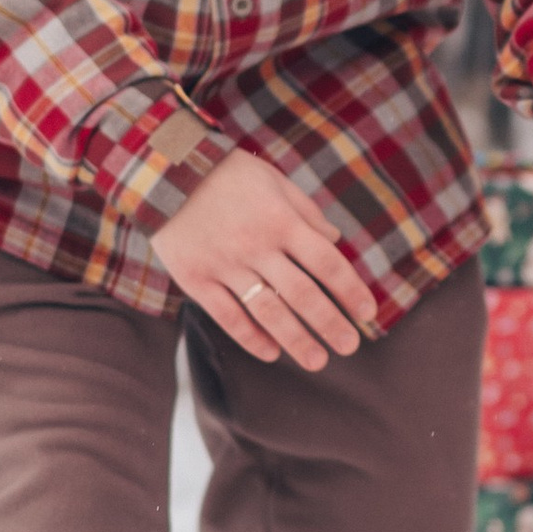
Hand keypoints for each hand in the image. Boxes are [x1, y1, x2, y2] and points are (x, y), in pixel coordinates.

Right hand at [153, 148, 377, 368]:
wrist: (164, 171)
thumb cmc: (227, 173)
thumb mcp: (274, 180)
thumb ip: (306, 212)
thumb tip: (334, 241)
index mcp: (281, 220)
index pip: (327, 263)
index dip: (350, 291)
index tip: (368, 314)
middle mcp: (256, 246)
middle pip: (302, 295)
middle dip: (331, 324)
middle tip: (350, 346)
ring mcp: (225, 265)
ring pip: (267, 312)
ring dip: (296, 341)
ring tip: (317, 361)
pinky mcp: (196, 278)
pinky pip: (227, 316)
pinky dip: (250, 338)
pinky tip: (271, 353)